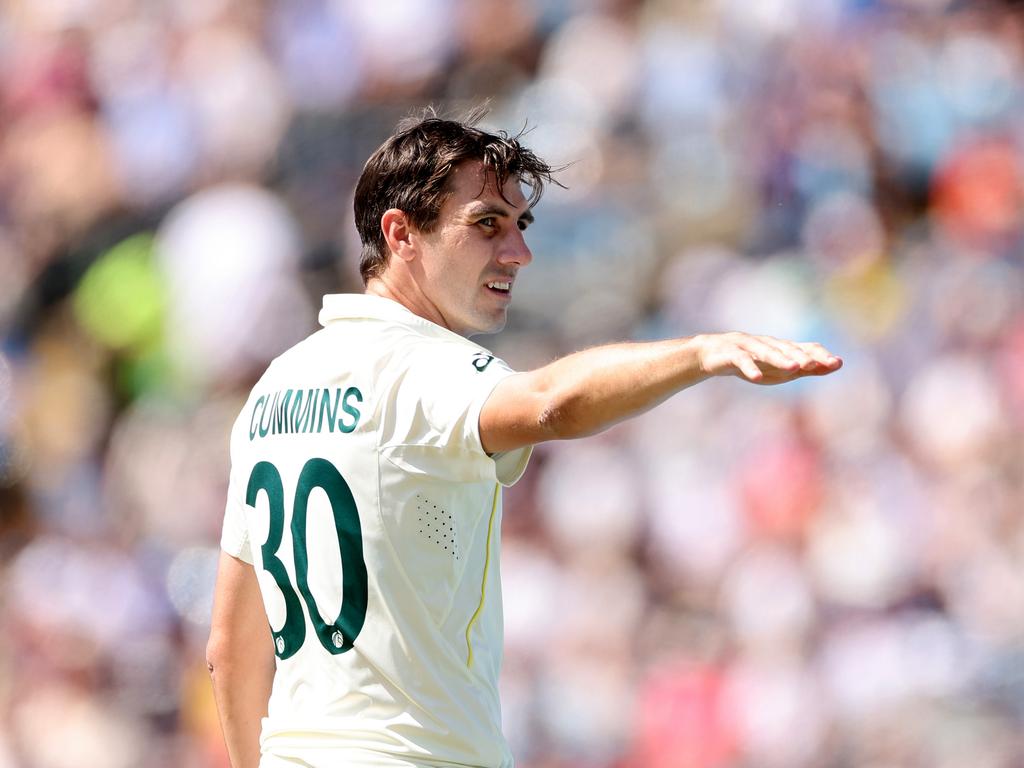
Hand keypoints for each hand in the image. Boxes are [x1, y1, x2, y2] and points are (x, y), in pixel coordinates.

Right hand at [696, 332, 842, 384]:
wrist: (712, 355)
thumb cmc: (753, 363)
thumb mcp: (781, 369)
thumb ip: (808, 368)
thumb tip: (836, 365)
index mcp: (782, 348)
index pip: (805, 348)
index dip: (820, 355)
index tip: (837, 364)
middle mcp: (768, 344)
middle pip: (788, 348)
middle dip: (802, 356)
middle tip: (815, 365)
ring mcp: (749, 346)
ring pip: (766, 351)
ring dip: (780, 359)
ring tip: (794, 368)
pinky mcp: (731, 353)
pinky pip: (741, 360)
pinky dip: (749, 368)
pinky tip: (757, 377)